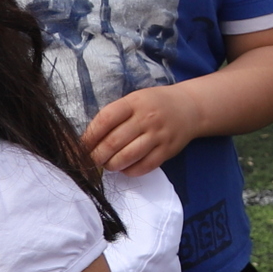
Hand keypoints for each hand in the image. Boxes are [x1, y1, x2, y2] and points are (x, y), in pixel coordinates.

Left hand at [81, 84, 205, 176]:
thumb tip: (89, 140)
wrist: (190, 108)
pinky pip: (145, 166)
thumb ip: (115, 116)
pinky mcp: (168, 150)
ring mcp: (159, 135)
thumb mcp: (134, 100)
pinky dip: (130, 171)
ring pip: (128, 156)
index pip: (106, 120)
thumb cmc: (154, 104)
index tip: (82, 146)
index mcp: (134, 103)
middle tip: (93, 160)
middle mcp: (147, 118)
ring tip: (108, 164)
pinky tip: (125, 168)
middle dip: (97, 155)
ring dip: (112, 165)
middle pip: (114, 142)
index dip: (90, 136)